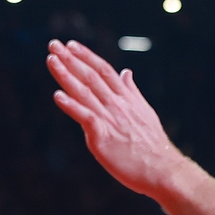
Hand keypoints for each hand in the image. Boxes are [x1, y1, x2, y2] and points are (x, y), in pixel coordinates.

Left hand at [45, 40, 186, 196]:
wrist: (163, 169)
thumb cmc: (152, 144)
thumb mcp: (145, 111)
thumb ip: (132, 91)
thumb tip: (126, 72)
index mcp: (126, 98)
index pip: (104, 70)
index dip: (86, 56)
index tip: (71, 45)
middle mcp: (117, 105)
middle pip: (90, 76)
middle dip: (70, 59)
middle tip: (52, 45)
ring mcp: (110, 120)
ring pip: (84, 92)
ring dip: (66, 75)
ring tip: (51, 60)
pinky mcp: (103, 137)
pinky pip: (85, 118)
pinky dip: (71, 106)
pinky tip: (57, 96)